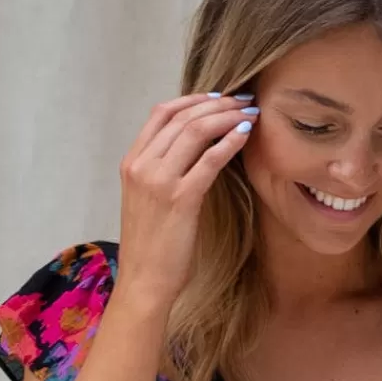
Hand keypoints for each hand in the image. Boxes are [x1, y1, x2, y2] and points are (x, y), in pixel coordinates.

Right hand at [115, 92, 254, 315]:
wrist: (143, 282)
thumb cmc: (150, 247)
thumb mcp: (147, 200)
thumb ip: (161, 171)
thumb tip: (194, 149)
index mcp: (131, 162)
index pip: (162, 112)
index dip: (194, 99)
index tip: (220, 98)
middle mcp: (142, 166)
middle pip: (182, 116)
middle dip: (218, 104)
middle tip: (244, 101)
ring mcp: (159, 181)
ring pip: (196, 131)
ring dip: (228, 117)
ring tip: (250, 114)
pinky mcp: (180, 199)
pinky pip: (210, 159)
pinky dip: (230, 141)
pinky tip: (246, 135)